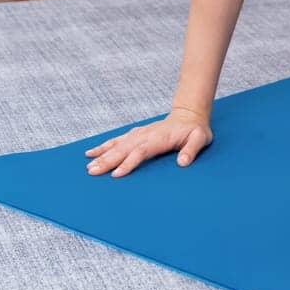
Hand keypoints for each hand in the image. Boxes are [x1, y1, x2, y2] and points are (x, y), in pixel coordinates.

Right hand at [83, 107, 211, 177]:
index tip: (116, 174)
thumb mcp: (200, 139)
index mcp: (159, 138)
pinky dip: (104, 146)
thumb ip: (191, 149)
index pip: (141, 151)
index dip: (128, 163)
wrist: (189, 115)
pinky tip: (91, 152)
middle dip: (108, 161)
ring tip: (88, 165)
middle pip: (124, 149)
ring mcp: (139, 134)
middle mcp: (145, 135)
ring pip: (117, 145)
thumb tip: (183, 162)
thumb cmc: (195, 130)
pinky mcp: (136, 134)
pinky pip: (117, 140)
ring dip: (102, 155)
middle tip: (92, 172)